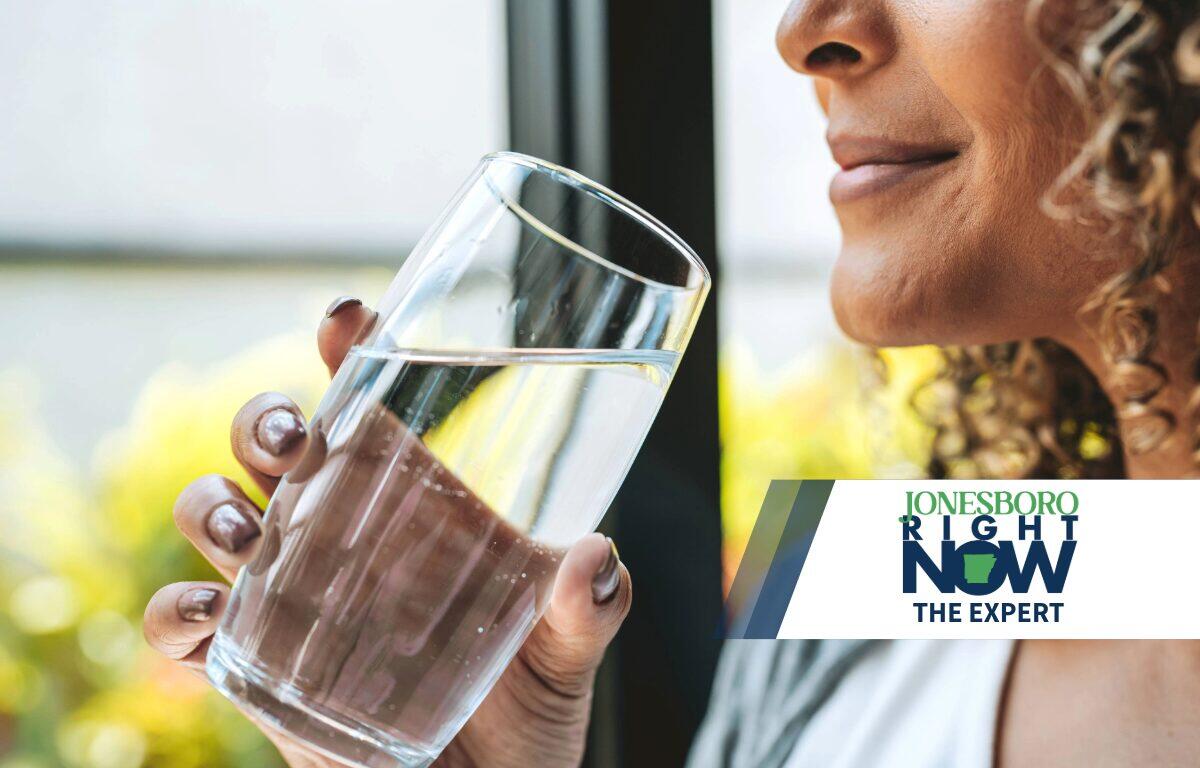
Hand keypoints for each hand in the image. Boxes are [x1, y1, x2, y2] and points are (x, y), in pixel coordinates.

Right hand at [142, 296, 632, 767]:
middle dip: (266, 420)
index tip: (347, 318)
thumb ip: (589, 608)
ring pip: (217, 511)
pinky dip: (177, 612)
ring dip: (212, 504)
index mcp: (417, 503)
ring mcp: (291, 593)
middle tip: (295, 440)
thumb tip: (595, 559)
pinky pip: (187, 624)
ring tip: (246, 528)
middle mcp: (344, 532)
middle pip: (277, 441)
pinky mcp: (253, 663)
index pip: (373, 402)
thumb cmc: (527, 711)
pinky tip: (207, 617)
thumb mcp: (567, 650)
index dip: (350, 347)